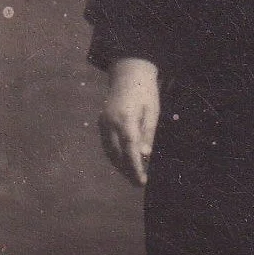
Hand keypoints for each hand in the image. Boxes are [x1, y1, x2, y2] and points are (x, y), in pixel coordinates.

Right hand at [99, 57, 160, 185]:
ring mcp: (103, 121)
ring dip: (119, 164)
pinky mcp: (101, 120)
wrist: (129, 72)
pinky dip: (114, 154)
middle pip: (116, 153)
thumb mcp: (152, 111)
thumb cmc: (145, 91)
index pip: (129, 149)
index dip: (135, 166)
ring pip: (109, 150)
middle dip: (126, 170)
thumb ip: (148, 133)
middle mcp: (110, 122)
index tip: (142, 180)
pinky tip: (122, 160)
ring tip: (132, 175)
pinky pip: (106, 142)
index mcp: (125, 119)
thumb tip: (145, 155)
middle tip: (138, 182)